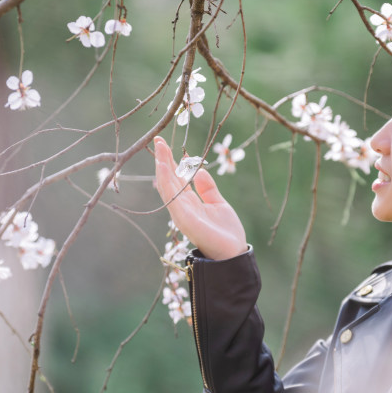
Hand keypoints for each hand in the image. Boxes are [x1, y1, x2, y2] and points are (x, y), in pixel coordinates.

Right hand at [154, 136, 247, 260]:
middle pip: (168, 179)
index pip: (176, 178)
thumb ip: (207, 188)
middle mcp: (182, 206)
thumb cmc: (226, 232)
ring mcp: (181, 213)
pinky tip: (163, 168)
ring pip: (167, 186)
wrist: (233, 253)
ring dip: (162, 167)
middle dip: (163, 159)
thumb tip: (198, 171)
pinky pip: (172, 197)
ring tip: (159, 148)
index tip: (165, 144)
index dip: (171, 161)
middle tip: (158, 139)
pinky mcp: (184, 219)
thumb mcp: (218, 203)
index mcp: (190, 202)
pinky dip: (166, 182)